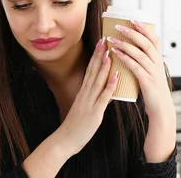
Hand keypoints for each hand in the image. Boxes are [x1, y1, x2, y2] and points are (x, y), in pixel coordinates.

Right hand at [56, 37, 118, 155]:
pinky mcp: (94, 113)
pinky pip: (103, 97)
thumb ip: (96, 99)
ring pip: (98, 81)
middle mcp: (85, 94)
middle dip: (100, 55)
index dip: (96, 56)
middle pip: (93, 71)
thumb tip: (108, 91)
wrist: (65, 141)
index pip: (90, 70)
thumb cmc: (76, 126)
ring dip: (104, 66)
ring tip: (110, 52)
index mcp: (83, 92)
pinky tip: (116, 76)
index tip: (101, 43)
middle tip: (105, 39)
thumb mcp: (86, 109)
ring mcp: (89, 102)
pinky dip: (110, 86)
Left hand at [107, 20, 176, 162]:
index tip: (134, 19)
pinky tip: (116, 54)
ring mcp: (153, 72)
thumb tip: (134, 51)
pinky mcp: (147, 82)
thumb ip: (145, 62)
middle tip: (119, 26)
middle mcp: (157, 64)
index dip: (145, 29)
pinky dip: (126, 58)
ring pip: (140, 54)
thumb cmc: (153, 91)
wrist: (161, 109)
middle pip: (146, 43)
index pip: (154, 40)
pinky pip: (136, 67)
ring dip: (125, 44)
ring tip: (112, 39)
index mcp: (158, 60)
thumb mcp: (152, 73)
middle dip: (132, 33)